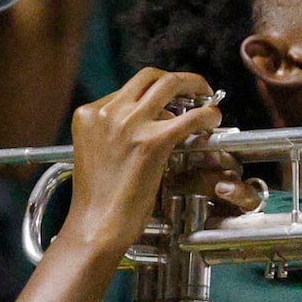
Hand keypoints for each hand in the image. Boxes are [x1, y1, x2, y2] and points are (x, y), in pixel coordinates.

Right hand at [60, 70, 229, 257]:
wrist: (96, 225)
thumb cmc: (98, 199)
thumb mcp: (97, 151)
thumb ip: (116, 130)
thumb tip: (152, 119)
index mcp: (89, 114)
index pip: (129, 88)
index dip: (156, 90)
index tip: (172, 98)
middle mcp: (107, 113)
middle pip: (150, 77)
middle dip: (177, 79)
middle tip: (194, 89)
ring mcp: (129, 125)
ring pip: (170, 85)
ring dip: (194, 87)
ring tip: (206, 101)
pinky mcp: (151, 143)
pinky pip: (189, 117)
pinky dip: (206, 114)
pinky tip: (213, 119)